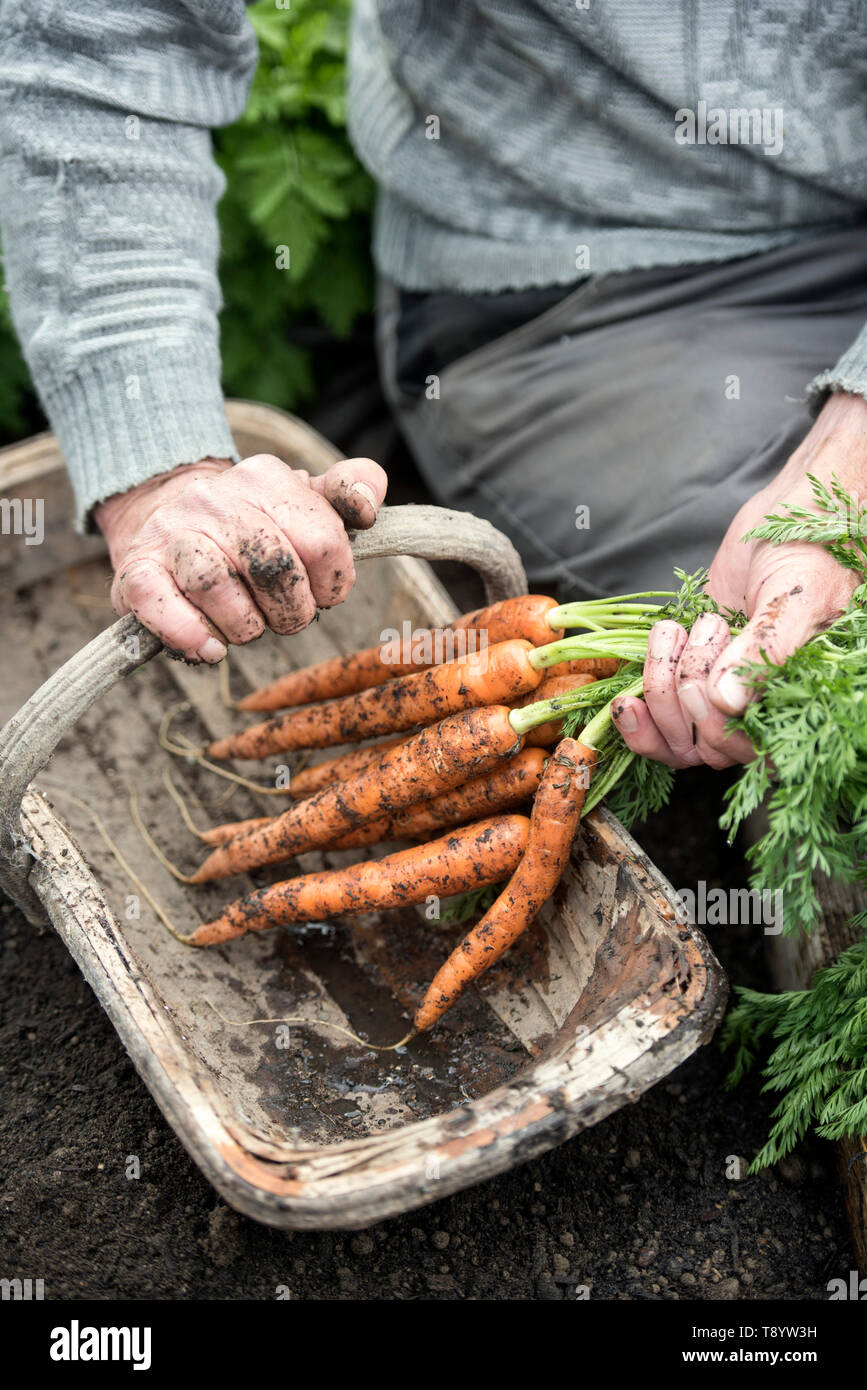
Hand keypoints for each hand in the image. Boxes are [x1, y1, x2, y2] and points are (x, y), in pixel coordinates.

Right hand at [95, 453, 386, 660]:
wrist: (165, 516)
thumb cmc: (253, 524)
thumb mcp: (307, 498)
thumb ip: (353, 488)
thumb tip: (366, 507)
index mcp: (265, 477)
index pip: (322, 539)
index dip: (332, 582)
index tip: (321, 592)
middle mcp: (215, 498)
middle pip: (274, 568)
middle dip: (292, 611)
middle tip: (286, 616)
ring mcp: (171, 533)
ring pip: (215, 585)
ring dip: (244, 626)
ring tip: (246, 627)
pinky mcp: (135, 570)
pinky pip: (158, 604)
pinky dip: (190, 635)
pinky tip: (210, 648)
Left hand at [612, 391, 866, 767]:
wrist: (789, 518)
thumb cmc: (809, 556)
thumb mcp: (795, 596)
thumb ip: (769, 647)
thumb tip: (728, 700)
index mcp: (795, 702)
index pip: (748, 753)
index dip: (717, 729)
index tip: (702, 686)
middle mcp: (759, 711)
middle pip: (704, 748)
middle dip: (685, 695)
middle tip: (707, 631)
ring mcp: (719, 699)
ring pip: (675, 738)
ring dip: (659, 689)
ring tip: (677, 632)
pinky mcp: (685, 678)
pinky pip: (655, 722)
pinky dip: (636, 715)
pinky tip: (625, 702)